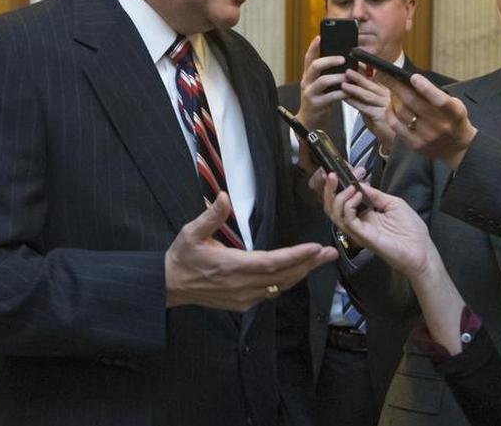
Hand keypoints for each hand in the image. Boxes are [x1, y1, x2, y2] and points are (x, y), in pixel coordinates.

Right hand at [164, 193, 336, 310]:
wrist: (170, 285)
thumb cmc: (182, 257)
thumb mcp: (191, 232)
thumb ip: (210, 216)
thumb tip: (223, 197)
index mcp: (232, 266)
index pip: (272, 262)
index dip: (296, 256)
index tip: (315, 248)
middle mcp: (242, 285)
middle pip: (283, 276)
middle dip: (309, 264)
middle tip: (330, 253)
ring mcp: (244, 297)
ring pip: (280, 286)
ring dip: (302, 273)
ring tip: (320, 260)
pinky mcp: (243, 303)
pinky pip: (272, 293)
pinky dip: (287, 281)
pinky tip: (298, 271)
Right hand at [297, 36, 347, 131]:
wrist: (310, 122)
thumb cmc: (319, 101)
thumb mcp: (320, 86)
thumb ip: (327, 74)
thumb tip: (343, 62)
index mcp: (308, 76)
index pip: (308, 57)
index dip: (313, 47)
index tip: (320, 37)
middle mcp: (306, 82)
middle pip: (315, 66)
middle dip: (329, 60)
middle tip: (342, 59)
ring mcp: (310, 93)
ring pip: (322, 81)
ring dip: (337, 77)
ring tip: (348, 76)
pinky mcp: (316, 104)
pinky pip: (331, 96)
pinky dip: (341, 93)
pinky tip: (349, 92)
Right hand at [321, 172, 436, 280]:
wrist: (422, 251)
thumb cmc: (411, 230)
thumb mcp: (393, 203)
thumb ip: (375, 195)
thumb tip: (359, 184)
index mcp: (364, 216)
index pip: (343, 201)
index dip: (337, 187)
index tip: (336, 172)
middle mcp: (358, 223)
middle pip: (333, 208)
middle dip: (329, 190)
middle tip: (332, 175)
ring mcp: (358, 231)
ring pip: (335, 215)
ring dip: (339, 197)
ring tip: (350, 188)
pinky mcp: (362, 236)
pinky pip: (348, 221)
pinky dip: (348, 206)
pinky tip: (357, 196)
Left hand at [342, 68, 395, 151]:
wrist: (391, 139)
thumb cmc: (382, 121)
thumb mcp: (374, 105)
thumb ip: (366, 95)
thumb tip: (351, 83)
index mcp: (386, 91)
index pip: (374, 78)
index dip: (364, 70)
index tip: (355, 63)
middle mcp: (388, 96)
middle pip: (371, 84)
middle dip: (358, 77)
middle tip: (347, 70)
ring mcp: (385, 105)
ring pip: (367, 95)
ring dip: (354, 88)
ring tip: (343, 83)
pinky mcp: (380, 115)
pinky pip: (364, 107)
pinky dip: (354, 102)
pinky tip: (345, 98)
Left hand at [375, 73, 476, 170]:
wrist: (457, 148)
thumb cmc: (453, 120)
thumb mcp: (455, 105)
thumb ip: (438, 94)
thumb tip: (413, 80)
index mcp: (454, 113)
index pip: (439, 100)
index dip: (426, 88)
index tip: (413, 77)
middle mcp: (440, 125)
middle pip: (413, 102)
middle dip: (396, 86)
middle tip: (384, 74)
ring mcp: (427, 136)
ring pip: (402, 112)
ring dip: (392, 97)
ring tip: (389, 88)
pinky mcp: (415, 144)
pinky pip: (396, 126)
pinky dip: (390, 113)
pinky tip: (390, 105)